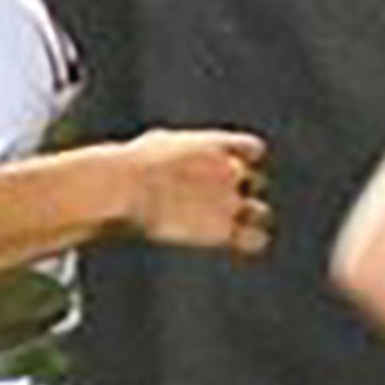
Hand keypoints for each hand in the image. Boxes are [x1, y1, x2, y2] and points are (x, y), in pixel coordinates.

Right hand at [125, 130, 273, 257]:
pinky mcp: (222, 229)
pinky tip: (233, 241)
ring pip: (260, 212)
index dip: (243, 160)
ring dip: (247, 217)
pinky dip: (251, 241)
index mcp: (218, 145)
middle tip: (209, 200)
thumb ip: (184, 148)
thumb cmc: (131, 165)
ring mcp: (230, 201)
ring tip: (218, 222)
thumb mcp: (161, 143)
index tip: (226, 169)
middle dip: (239, 191)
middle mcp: (231, 171)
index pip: (253, 149)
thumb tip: (176, 154)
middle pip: (256, 181)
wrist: (123, 187)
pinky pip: (256, 239)